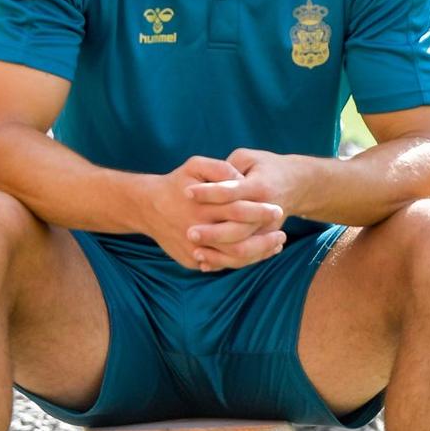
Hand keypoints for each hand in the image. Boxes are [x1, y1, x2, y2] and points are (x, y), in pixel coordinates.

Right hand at [142, 156, 284, 271]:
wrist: (147, 207)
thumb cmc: (176, 183)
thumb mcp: (194, 165)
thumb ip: (219, 168)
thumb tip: (240, 179)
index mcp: (201, 206)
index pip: (238, 210)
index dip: (260, 211)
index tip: (277, 209)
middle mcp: (197, 230)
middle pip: (238, 241)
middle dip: (264, 239)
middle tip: (282, 235)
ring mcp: (193, 249)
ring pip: (232, 258)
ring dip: (257, 254)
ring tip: (275, 246)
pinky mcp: (191, 261)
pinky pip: (222, 265)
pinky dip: (242, 261)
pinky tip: (257, 253)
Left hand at [185, 147, 301, 269]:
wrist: (296, 184)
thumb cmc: (264, 167)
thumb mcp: (248, 158)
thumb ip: (226, 167)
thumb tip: (205, 184)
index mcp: (260, 187)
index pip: (232, 192)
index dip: (208, 192)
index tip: (186, 192)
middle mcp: (267, 211)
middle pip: (238, 228)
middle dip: (212, 233)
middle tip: (188, 232)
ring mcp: (268, 229)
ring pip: (243, 248)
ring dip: (217, 253)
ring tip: (194, 251)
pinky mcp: (265, 239)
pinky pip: (246, 257)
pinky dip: (226, 262)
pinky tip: (205, 262)